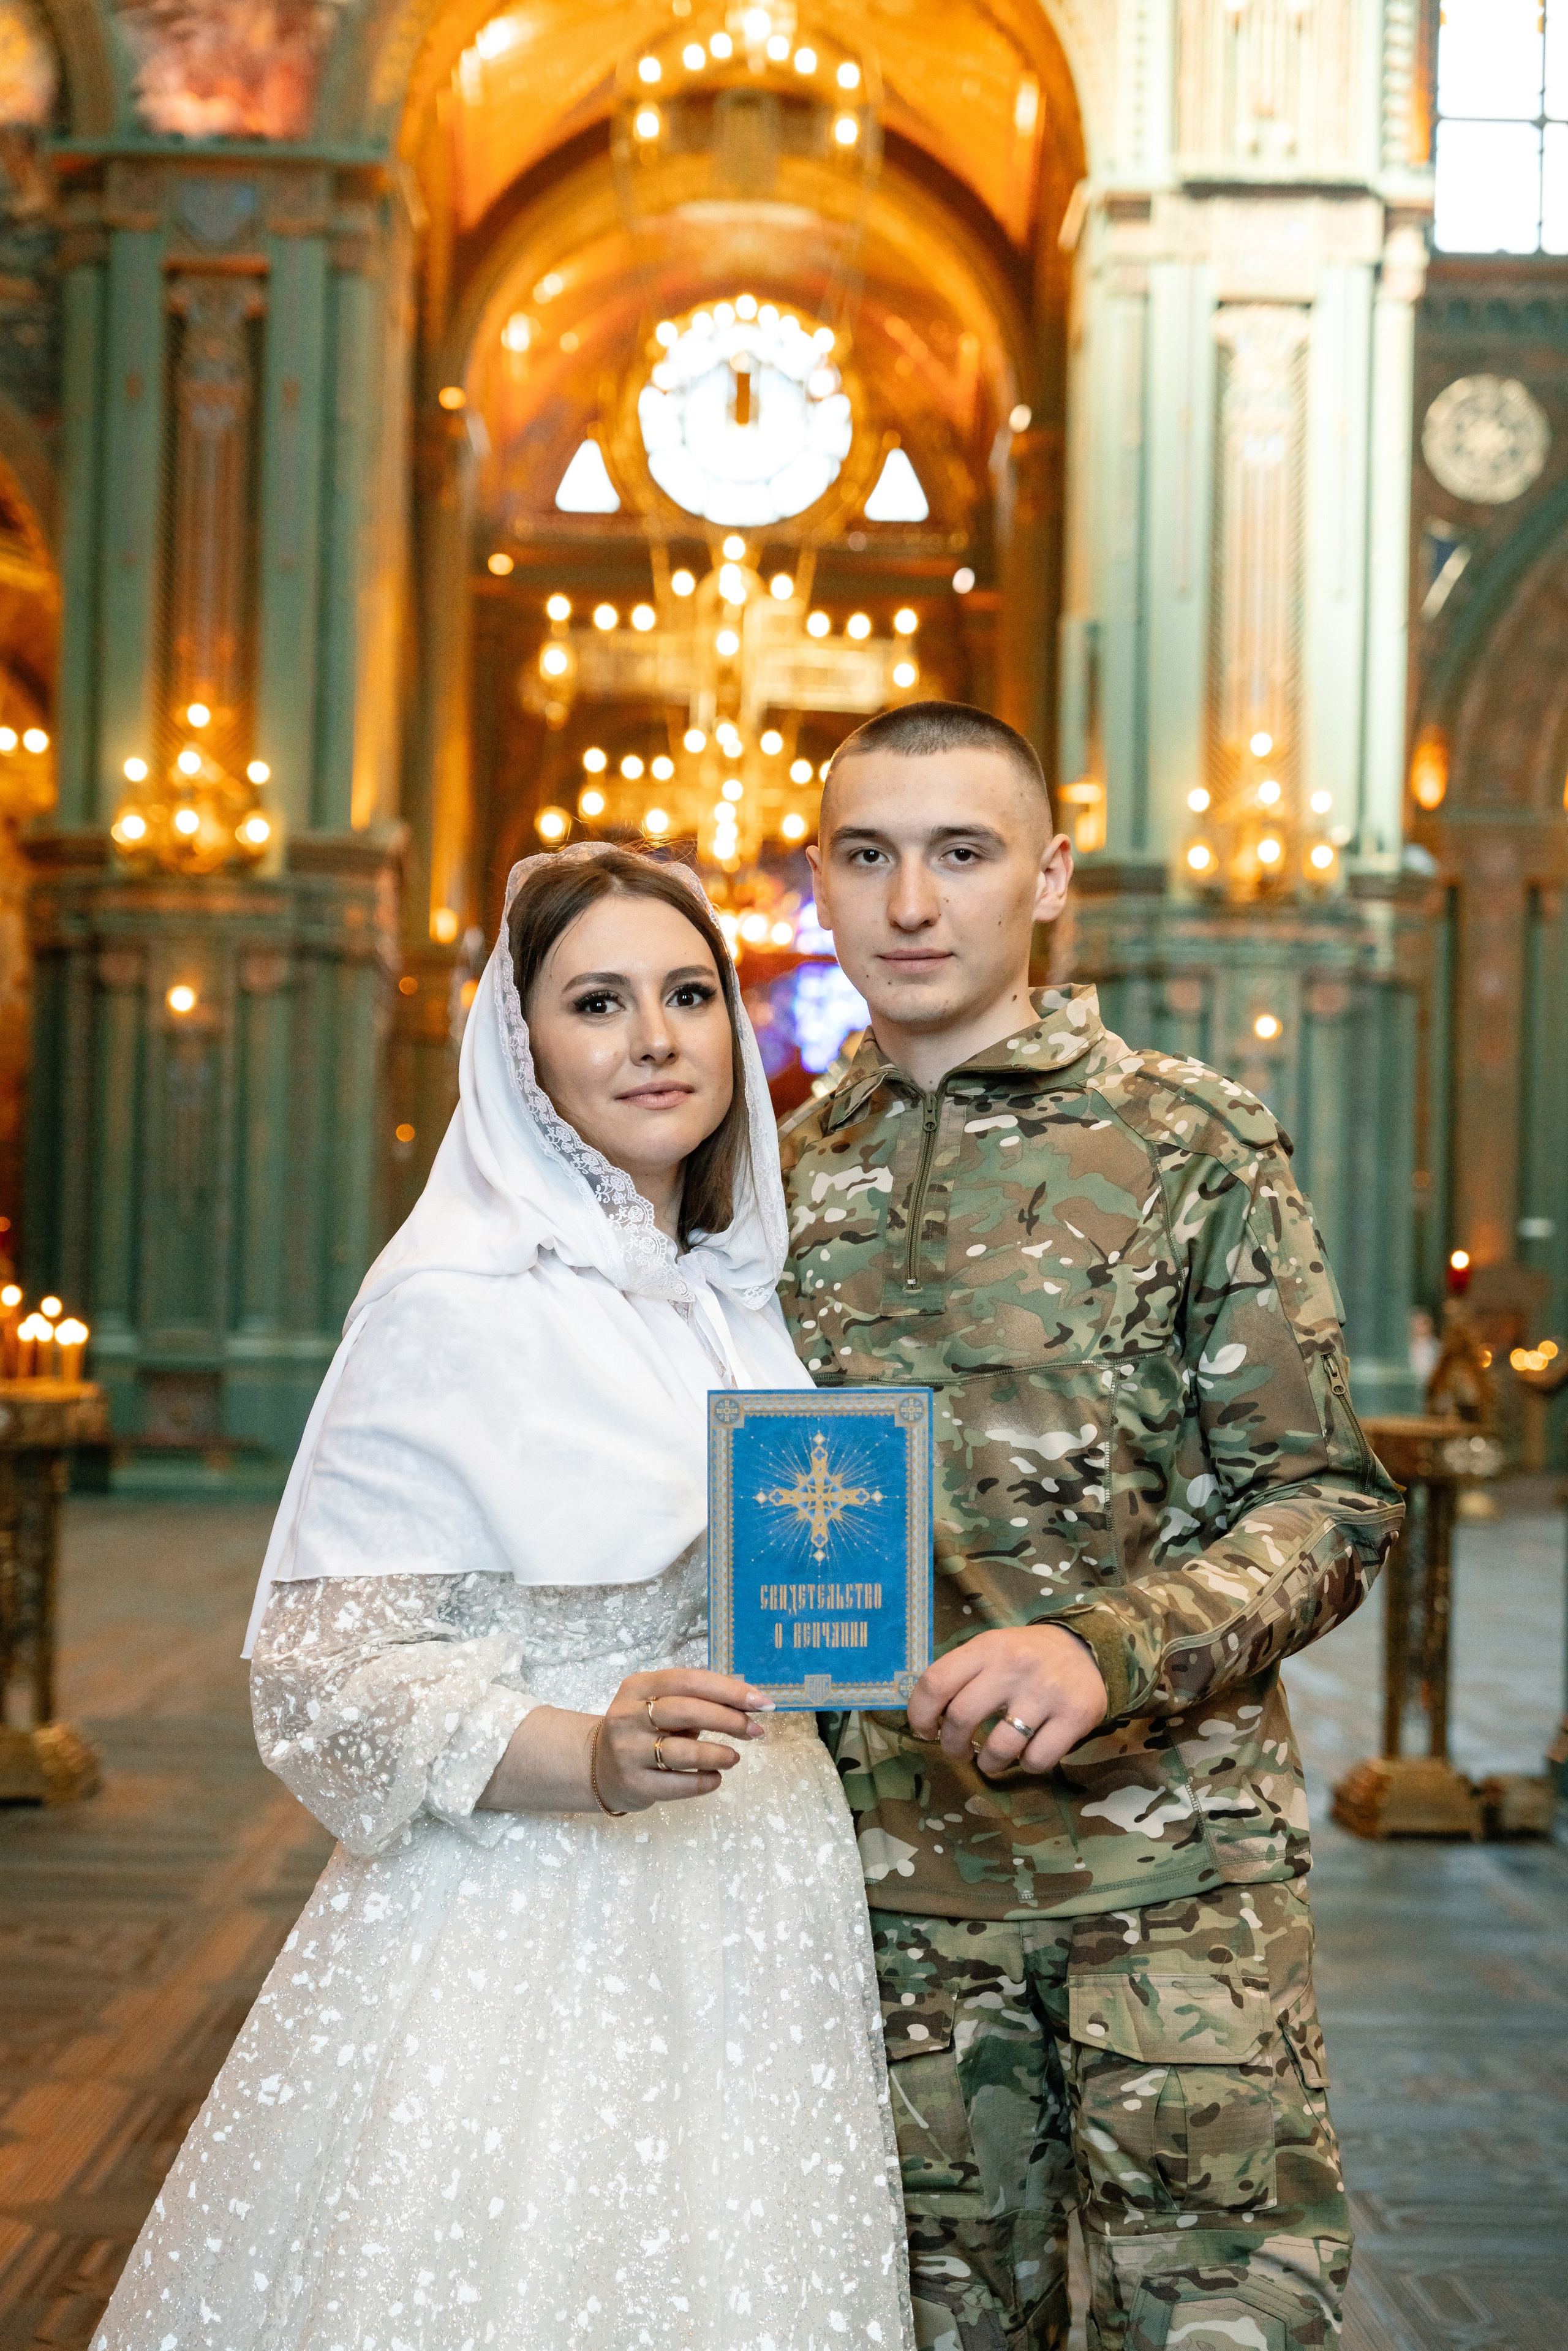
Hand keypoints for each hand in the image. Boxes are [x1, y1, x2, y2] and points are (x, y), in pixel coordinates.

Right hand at [593, 1667, 772, 1812]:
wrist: (599, 1767)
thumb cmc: (643, 1730)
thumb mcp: (660, 1705)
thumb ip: (697, 1700)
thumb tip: (749, 1701)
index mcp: (638, 1686)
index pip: (689, 1680)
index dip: (729, 1690)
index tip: (761, 1702)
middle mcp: (628, 1715)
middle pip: (687, 1711)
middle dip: (729, 1720)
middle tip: (755, 1730)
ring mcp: (627, 1751)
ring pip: (684, 1752)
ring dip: (719, 1754)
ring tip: (734, 1758)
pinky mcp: (633, 1784)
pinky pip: (679, 1784)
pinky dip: (705, 1781)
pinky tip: (715, 1777)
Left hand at [907, 1627, 1106, 1776]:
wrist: (1086, 1649)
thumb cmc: (1025, 1656)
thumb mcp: (990, 1649)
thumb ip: (960, 1675)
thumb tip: (926, 1716)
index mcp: (986, 1647)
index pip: (936, 1682)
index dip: (920, 1714)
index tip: (926, 1730)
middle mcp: (1014, 1666)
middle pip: (962, 1717)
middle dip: (952, 1745)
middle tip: (959, 1751)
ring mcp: (1046, 1692)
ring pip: (1000, 1747)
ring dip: (988, 1763)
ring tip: (991, 1758)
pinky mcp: (1075, 1716)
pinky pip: (1037, 1760)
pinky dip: (1027, 1765)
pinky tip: (1028, 1751)